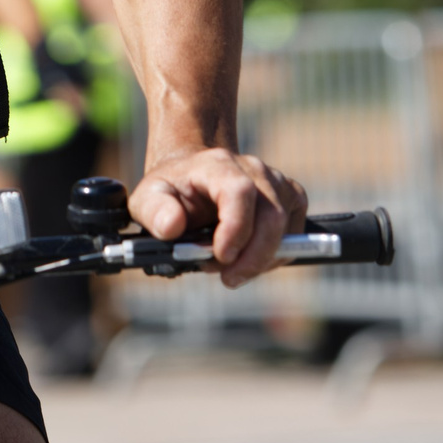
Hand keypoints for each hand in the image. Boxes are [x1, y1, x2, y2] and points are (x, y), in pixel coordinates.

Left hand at [130, 147, 306, 287]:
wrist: (194, 178)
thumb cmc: (172, 191)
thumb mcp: (148, 198)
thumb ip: (155, 212)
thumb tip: (172, 227)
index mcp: (217, 164)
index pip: (239, 191)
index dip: (236, 227)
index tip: (221, 257)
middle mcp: (253, 169)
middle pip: (271, 215)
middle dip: (253, 257)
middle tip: (228, 278)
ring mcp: (276, 182)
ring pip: (285, 229)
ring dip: (260, 259)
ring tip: (230, 268)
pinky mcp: (291, 197)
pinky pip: (294, 235)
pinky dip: (273, 256)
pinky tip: (248, 259)